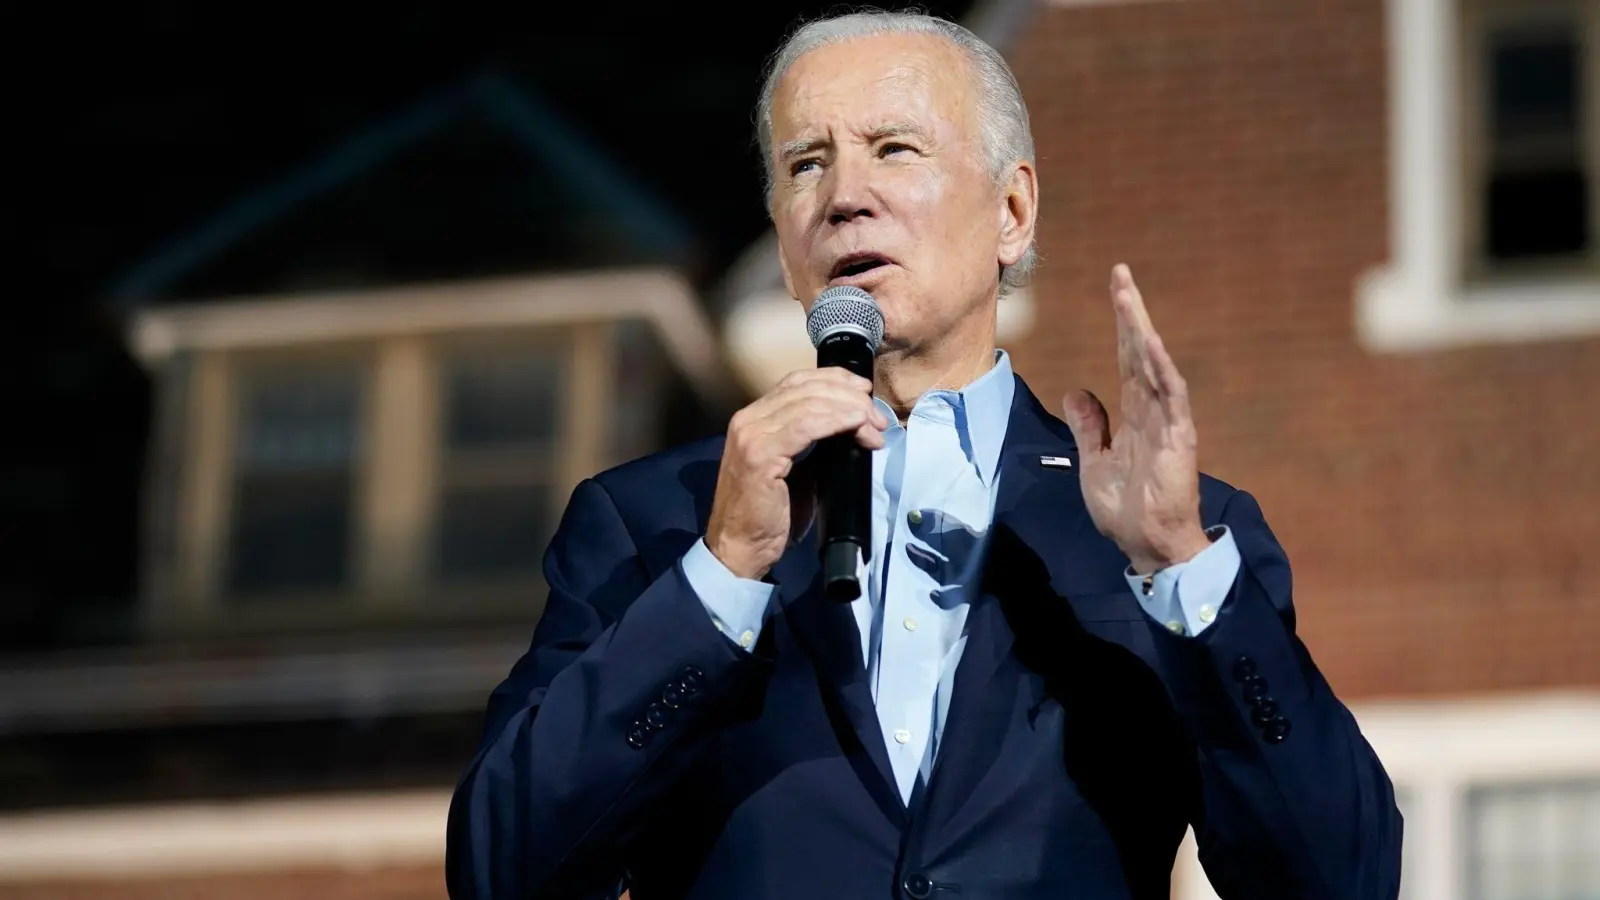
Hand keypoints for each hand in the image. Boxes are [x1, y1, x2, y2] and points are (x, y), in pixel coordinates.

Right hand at [707, 368, 889, 579]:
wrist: (739, 550)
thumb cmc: (769, 516)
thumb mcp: (793, 468)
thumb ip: (810, 441)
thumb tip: (850, 425)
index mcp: (754, 419)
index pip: (797, 382)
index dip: (835, 380)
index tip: (865, 393)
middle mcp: (748, 419)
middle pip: (806, 387)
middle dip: (849, 397)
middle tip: (877, 417)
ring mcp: (751, 435)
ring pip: (810, 403)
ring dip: (850, 411)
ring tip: (874, 428)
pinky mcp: (759, 455)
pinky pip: (806, 425)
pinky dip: (838, 421)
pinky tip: (857, 428)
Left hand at [1061, 264, 1209, 574]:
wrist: (1149, 547)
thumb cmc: (1126, 511)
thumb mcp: (1094, 462)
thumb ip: (1090, 427)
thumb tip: (1078, 391)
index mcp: (1133, 415)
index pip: (1125, 360)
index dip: (1119, 327)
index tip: (1114, 291)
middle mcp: (1152, 411)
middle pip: (1139, 352)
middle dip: (1130, 314)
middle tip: (1120, 275)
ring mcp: (1168, 422)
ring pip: (1154, 366)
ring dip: (1142, 331)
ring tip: (1128, 297)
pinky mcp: (1179, 439)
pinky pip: (1173, 398)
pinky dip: (1162, 370)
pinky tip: (1152, 345)